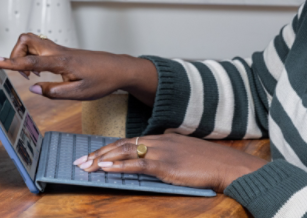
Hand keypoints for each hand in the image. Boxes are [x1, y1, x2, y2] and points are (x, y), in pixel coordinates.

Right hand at [0, 33, 157, 104]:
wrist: (119, 68)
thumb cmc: (102, 81)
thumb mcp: (80, 94)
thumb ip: (55, 92)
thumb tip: (33, 89)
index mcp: (62, 62)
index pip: (30, 61)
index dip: (10, 62)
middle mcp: (58, 51)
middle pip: (26, 41)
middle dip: (15, 54)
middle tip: (24, 75)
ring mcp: (60, 49)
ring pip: (32, 42)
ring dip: (24, 56)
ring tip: (33, 76)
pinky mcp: (62, 51)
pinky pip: (40, 47)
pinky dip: (33, 57)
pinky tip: (42, 72)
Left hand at [73, 133, 267, 192]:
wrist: (226, 164)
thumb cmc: (209, 162)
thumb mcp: (185, 154)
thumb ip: (169, 154)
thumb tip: (153, 162)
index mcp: (163, 138)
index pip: (129, 141)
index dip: (109, 148)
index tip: (93, 154)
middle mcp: (159, 141)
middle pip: (122, 144)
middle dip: (98, 152)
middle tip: (80, 160)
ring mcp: (162, 151)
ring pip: (125, 151)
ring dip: (102, 159)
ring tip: (86, 165)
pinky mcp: (165, 164)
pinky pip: (137, 164)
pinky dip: (118, 165)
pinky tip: (105, 168)